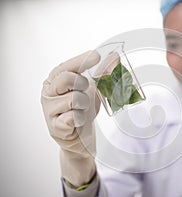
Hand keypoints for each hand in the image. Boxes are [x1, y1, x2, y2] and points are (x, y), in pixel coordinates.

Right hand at [41, 50, 100, 186]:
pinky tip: (78, 121)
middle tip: (85, 91)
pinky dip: (80, 119)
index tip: (96, 56)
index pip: (65, 66)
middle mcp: (48, 93)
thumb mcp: (93, 89)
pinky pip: (72, 117)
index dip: (81, 60)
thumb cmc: (83, 109)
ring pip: (73, 99)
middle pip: (66, 79)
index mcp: (55, 80)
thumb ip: (102, 73)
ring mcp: (49, 110)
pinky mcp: (55, 127)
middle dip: (82, 84)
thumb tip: (114, 57)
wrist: (81, 136)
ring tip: (82, 110)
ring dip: (84, 105)